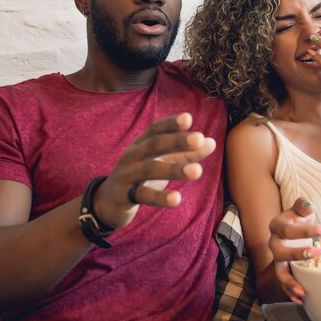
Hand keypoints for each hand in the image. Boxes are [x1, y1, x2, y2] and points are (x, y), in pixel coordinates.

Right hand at [94, 113, 215, 228]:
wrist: (108, 203)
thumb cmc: (142, 177)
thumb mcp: (163, 162)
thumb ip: (188, 154)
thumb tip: (212, 142)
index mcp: (141, 144)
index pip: (155, 129)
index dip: (171, 124)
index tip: (188, 118)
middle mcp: (132, 155)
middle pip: (154, 144)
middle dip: (177, 141)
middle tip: (199, 138)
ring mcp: (126, 175)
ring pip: (150, 169)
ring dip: (175, 169)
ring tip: (198, 171)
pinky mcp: (124, 196)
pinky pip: (143, 195)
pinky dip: (160, 197)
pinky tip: (177, 199)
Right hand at [268, 198, 320, 304]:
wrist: (292, 227)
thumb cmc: (298, 218)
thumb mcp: (301, 209)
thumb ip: (303, 205)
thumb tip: (309, 205)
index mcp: (277, 226)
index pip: (288, 229)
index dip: (307, 230)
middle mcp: (273, 243)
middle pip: (280, 252)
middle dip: (297, 254)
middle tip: (318, 253)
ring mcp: (276, 259)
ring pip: (279, 272)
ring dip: (290, 282)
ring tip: (303, 291)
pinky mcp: (282, 270)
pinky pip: (283, 283)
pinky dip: (290, 292)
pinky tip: (301, 300)